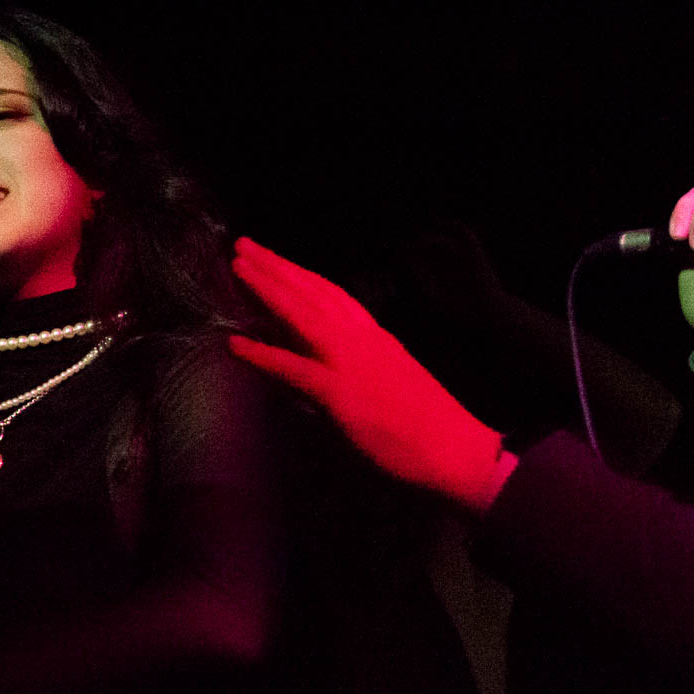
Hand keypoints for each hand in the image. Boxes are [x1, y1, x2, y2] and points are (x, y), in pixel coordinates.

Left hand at [228, 237, 515, 512]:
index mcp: (376, 336)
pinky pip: (293, 369)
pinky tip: (235, 345)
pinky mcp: (340, 394)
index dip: (302, 274)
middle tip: (244, 245)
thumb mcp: (392, 378)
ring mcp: (350, 363)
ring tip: (238, 267)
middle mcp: (362, 339)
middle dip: (277, 266)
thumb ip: (360, 365)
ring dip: (268, 288)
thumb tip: (327, 361)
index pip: (333, 294)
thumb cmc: (429, 422)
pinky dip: (262, 355)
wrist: (457, 449)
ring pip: (302, 315)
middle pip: (314, 292)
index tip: (276, 257)